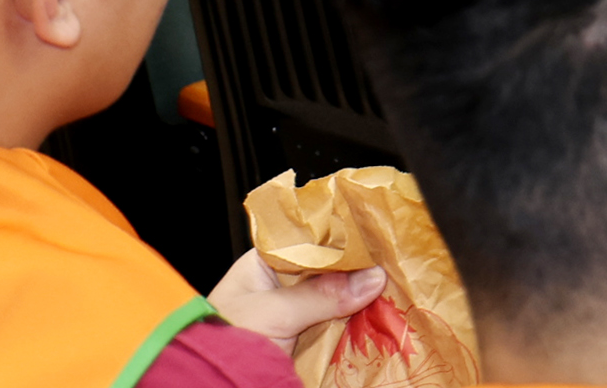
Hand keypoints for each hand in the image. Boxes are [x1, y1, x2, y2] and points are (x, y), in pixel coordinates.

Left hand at [209, 249, 389, 353]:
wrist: (210, 386)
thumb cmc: (226, 341)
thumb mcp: (275, 312)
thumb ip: (322, 294)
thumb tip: (373, 277)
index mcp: (267, 263)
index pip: (314, 238)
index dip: (346, 237)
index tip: (379, 234)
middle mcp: (284, 283)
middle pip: (332, 269)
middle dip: (360, 269)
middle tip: (395, 262)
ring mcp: (298, 312)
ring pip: (339, 298)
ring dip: (363, 298)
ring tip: (397, 287)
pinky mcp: (307, 340)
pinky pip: (338, 326)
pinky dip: (357, 324)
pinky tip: (381, 316)